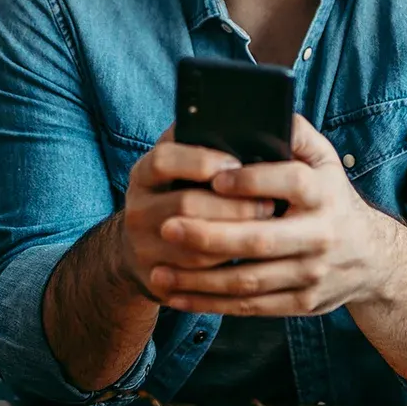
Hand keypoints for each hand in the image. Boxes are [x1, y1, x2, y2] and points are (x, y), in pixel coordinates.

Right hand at [119, 126, 278, 300]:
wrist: (140, 248)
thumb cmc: (177, 194)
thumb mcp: (179, 166)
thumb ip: (201, 144)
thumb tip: (247, 125)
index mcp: (144, 174)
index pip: (164, 160)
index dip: (200, 161)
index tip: (235, 163)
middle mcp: (137, 209)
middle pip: (186, 205)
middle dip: (234, 206)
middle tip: (269, 205)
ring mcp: (143, 247)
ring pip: (196, 247)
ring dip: (237, 239)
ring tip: (267, 230)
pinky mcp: (156, 279)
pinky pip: (196, 279)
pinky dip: (227, 268)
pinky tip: (251, 258)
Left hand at [147, 115, 393, 315]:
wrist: (372, 258)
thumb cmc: (330, 197)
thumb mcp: (325, 159)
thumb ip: (295, 133)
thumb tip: (265, 111)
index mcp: (324, 192)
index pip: (290, 182)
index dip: (253, 181)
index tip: (215, 177)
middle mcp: (321, 235)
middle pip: (261, 240)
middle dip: (210, 236)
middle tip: (167, 226)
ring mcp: (312, 274)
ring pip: (249, 281)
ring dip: (200, 280)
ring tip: (158, 271)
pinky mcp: (302, 303)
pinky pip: (250, 308)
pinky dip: (210, 304)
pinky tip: (177, 296)